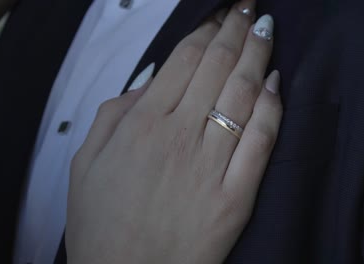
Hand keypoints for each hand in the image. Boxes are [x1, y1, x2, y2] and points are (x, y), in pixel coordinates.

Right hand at [66, 0, 282, 262]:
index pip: (185, 59)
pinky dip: (271, 107)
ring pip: (242, 95)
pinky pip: (260, 141)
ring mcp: (211, 166)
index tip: (220, 13)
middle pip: (217, 66)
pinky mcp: (235, 195)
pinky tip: (276, 82)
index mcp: (142, 125)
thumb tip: (151, 83)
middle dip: (237, 28)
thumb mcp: (86, 161)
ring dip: (257, 54)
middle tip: (251, 7)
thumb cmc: (104, 224)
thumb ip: (115, 113)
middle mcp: (179, 137)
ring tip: (266, 28)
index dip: (207, 28)